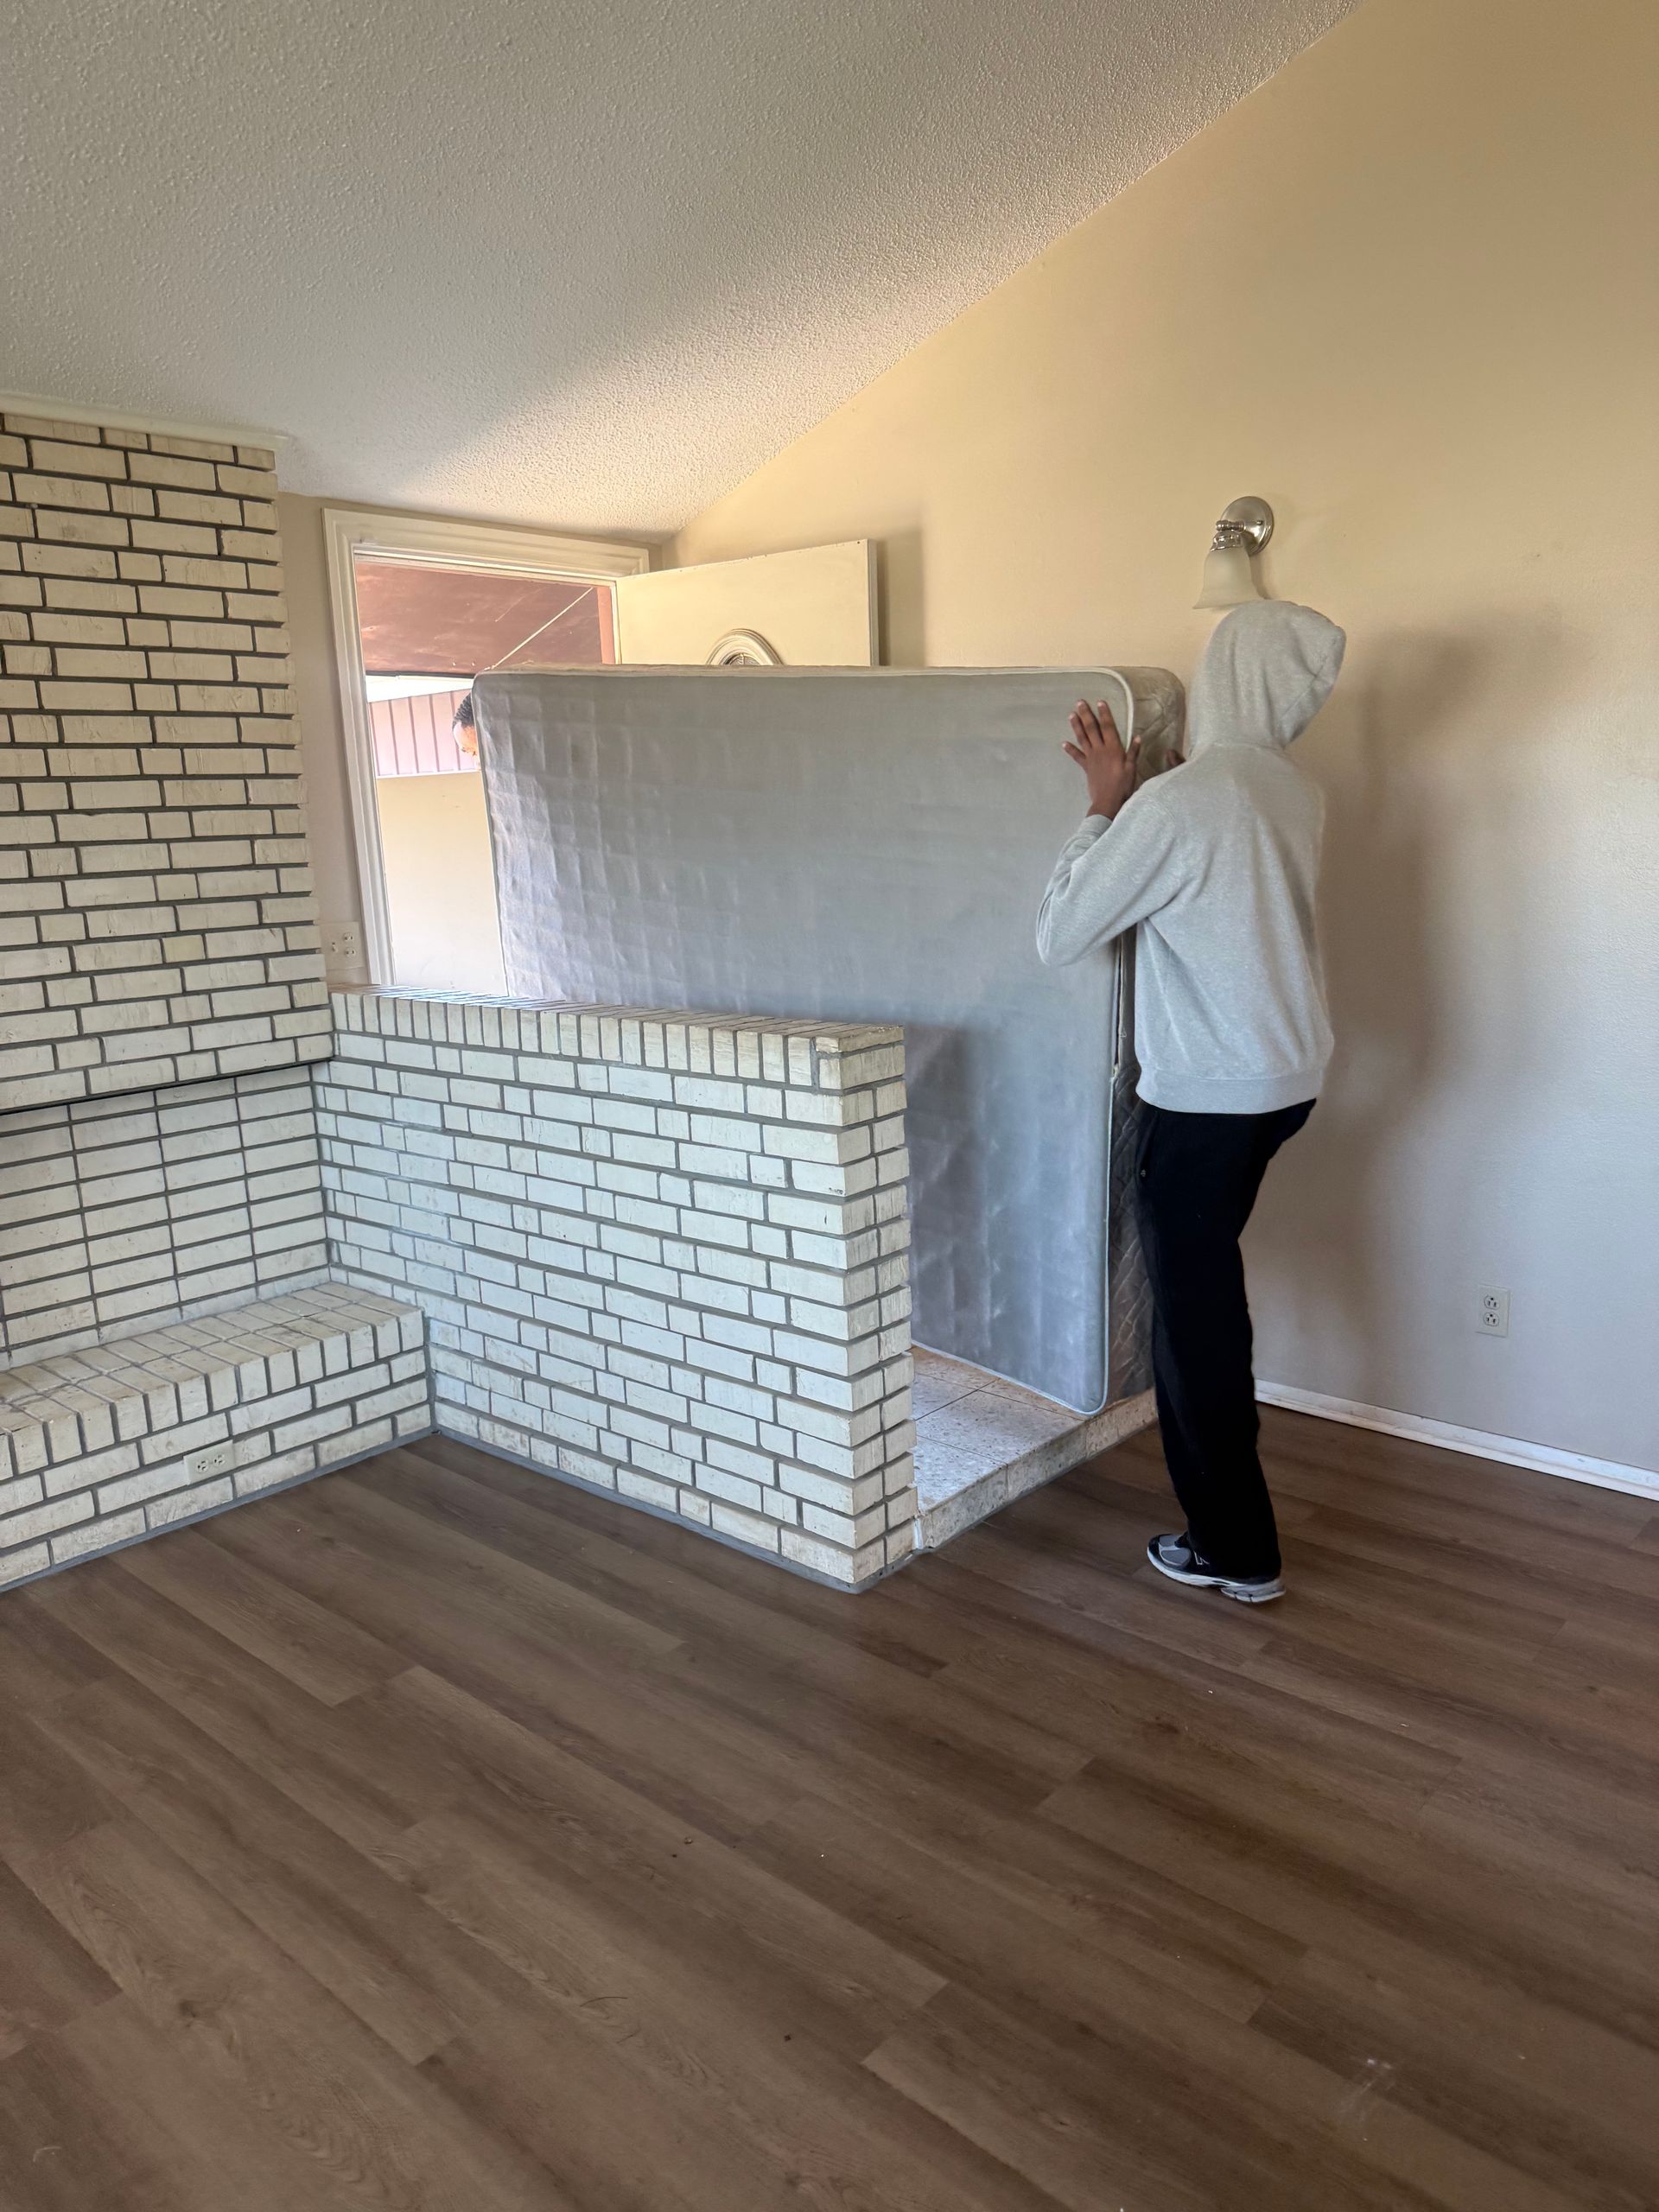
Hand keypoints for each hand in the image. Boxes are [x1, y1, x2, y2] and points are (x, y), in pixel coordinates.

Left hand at [1064, 698, 1139, 818]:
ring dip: (1076, 726)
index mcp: (1113, 749)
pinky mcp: (1086, 767)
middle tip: (1079, 702)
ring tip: (1071, 715)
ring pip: (1082, 739)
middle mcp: (1100, 750)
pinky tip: (1063, 743)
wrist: (1108, 801)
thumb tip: (1137, 736)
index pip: (1108, 727)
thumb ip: (1133, 752)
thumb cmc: (1122, 785)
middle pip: (1092, 729)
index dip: (1104, 714)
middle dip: (1086, 715)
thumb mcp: (1132, 768)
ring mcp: (1091, 758)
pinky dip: (1070, 749)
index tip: (1100, 702)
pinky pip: (1077, 757)